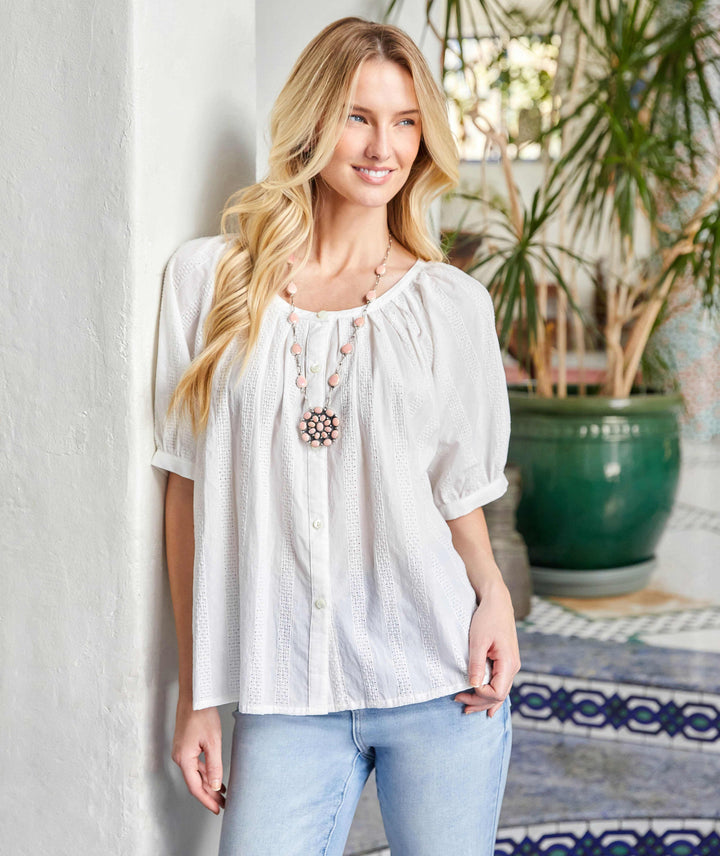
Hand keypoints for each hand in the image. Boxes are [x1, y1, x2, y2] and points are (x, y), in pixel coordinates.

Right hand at [171, 701, 225, 813]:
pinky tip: (215, 776)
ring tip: (223, 793)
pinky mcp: (186, 745)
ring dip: (209, 783)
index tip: (217, 809)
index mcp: (183, 758)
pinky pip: (195, 764)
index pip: (195, 787)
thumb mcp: (212, 741)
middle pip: (195, 782)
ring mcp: (182, 751)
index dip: (207, 800)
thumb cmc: (201, 713)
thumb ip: (214, 765)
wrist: (194, 694)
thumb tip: (216, 786)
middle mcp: (179, 757)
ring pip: (196, 773)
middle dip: (209, 794)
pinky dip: (206, 772)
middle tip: (224, 804)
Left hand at [454, 581, 520, 716]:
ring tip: (467, 708)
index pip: (497, 692)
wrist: (497, 602)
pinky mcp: (505, 661)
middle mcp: (513, 667)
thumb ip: (476, 664)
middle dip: (479, 702)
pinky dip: (490, 694)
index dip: (480, 695)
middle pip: (499, 696)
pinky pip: (500, 683)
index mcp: (508, 663)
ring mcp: (510, 665)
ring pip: (500, 691)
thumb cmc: (487, 618)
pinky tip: (486, 705)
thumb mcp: (478, 640)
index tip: (463, 687)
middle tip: (458, 701)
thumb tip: (473, 685)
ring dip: (483, 701)